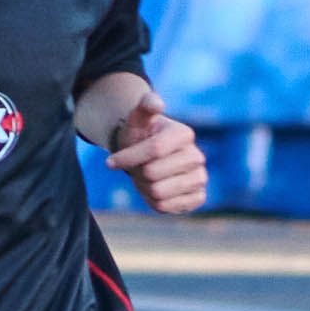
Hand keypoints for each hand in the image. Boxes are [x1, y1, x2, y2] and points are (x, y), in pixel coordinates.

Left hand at [105, 88, 205, 215]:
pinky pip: (166, 207)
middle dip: (136, 172)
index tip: (110, 162)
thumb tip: (155, 104)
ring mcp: (200, 178)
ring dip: (143, 188)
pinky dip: (153, 201)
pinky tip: (154, 190)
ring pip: (158, 193)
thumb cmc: (141, 136)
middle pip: (152, 173)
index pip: (154, 150)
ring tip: (146, 177)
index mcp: (184, 134)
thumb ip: (144, 105)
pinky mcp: (198, 197)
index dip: (128, 158)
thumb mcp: (137, 118)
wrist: (148, 157)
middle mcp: (197, 157)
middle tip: (137, 167)